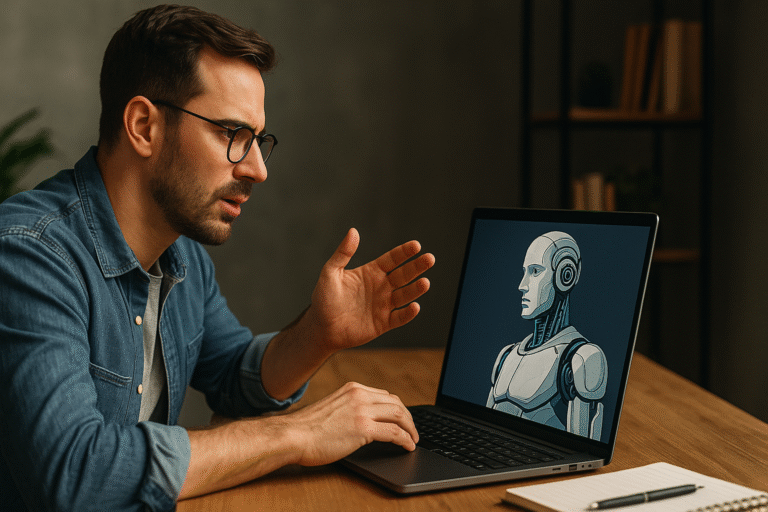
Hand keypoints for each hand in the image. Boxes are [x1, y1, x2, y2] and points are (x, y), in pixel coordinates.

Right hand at [288, 382, 418, 466]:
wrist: (293, 435)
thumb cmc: (306, 428)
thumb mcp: (332, 407)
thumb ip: (349, 408)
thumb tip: (363, 421)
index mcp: (352, 388)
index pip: (384, 395)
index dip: (398, 408)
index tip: (402, 419)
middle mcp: (359, 395)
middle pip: (396, 402)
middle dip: (408, 417)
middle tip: (412, 430)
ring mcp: (362, 410)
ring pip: (399, 415)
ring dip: (410, 428)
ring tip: (413, 439)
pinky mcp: (363, 428)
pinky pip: (394, 433)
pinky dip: (405, 439)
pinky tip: (408, 446)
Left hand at [308, 228, 434, 351]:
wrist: (321, 328)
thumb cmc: (324, 299)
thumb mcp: (330, 272)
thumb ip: (343, 253)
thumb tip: (353, 231)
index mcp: (371, 272)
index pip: (392, 259)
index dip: (404, 252)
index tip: (416, 246)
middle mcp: (381, 287)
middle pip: (404, 274)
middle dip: (417, 267)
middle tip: (430, 259)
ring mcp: (383, 305)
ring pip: (405, 295)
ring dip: (416, 289)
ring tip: (425, 282)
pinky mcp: (383, 323)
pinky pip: (399, 317)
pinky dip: (408, 313)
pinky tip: (414, 306)